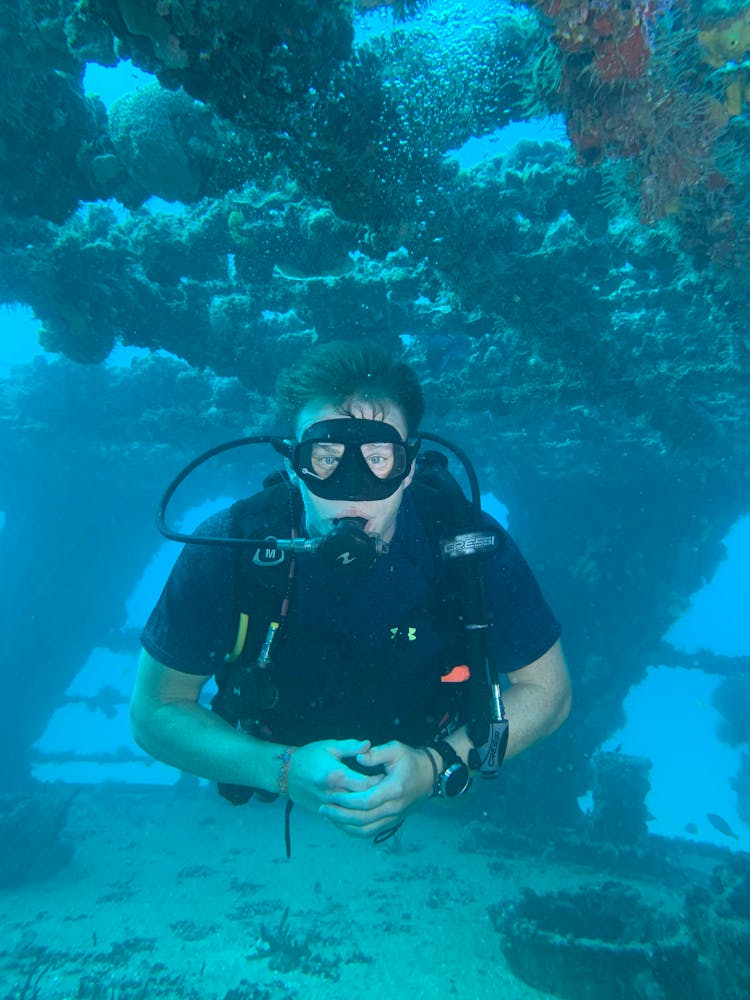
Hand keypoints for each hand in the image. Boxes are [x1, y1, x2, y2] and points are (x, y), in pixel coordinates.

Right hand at [286, 738, 382, 812]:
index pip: (364, 785)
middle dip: (375, 797)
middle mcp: (331, 793)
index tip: (386, 777)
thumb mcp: (330, 746)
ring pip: (352, 816)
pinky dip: (354, 821)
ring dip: (366, 810)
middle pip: (360, 801)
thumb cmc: (310, 756)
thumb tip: (368, 744)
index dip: (378, 782)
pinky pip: (341, 822)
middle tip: (386, 790)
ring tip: (378, 802)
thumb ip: (351, 746)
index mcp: (335, 775)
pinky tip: (365, 814)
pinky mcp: (323, 814)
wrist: (286, 773)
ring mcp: (327, 806)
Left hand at [318, 741, 433, 837]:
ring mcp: (394, 817)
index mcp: (394, 789)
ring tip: (328, 817)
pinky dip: (354, 830)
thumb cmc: (411, 760)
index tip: (331, 794)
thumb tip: (358, 756)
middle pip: (363, 819)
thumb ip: (376, 753)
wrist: (430, 776)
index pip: (366, 801)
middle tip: (323, 808)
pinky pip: (371, 832)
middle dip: (340, 815)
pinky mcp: (392, 821)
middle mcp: (394, 807)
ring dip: (344, 826)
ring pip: (365, 830)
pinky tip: (341, 823)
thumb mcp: (395, 749)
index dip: (347, 801)